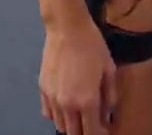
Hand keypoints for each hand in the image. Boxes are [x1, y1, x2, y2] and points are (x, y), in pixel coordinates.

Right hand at [38, 11, 115, 134]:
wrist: (67, 28)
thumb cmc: (92, 46)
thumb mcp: (109, 70)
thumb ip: (109, 96)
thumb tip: (107, 114)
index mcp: (87, 101)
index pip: (92, 132)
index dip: (99, 134)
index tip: (104, 130)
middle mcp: (67, 105)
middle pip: (74, 133)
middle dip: (84, 132)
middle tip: (93, 122)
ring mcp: (52, 98)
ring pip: (60, 125)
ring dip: (71, 125)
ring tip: (79, 114)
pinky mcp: (42, 90)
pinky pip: (48, 113)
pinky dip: (57, 115)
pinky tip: (65, 106)